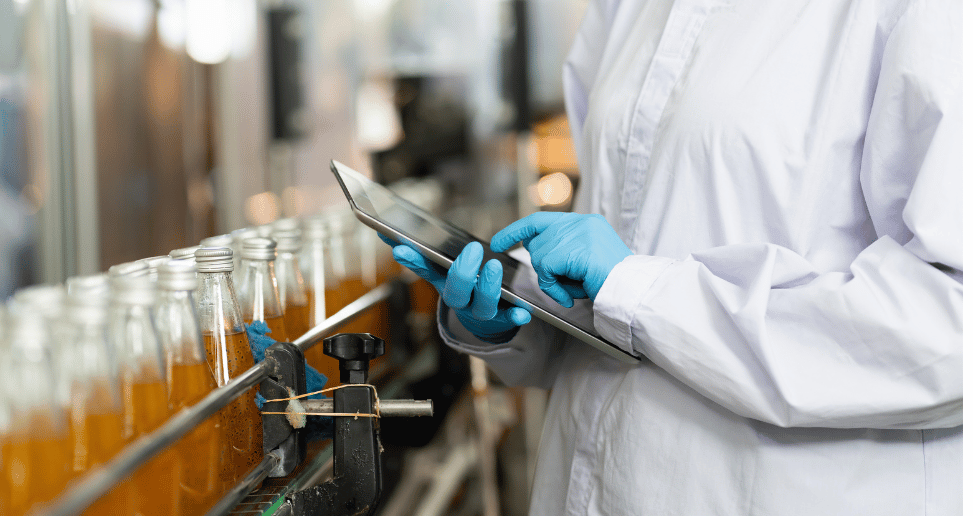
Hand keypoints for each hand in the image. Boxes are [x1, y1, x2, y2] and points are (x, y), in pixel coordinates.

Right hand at [379, 234, 530, 342]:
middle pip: (455, 292)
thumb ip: (420, 255)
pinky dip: (516, 316)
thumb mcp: (442, 271)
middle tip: (472, 250)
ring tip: (494, 268)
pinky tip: (523, 311)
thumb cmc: (463, 288)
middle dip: (462, 272)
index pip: (425, 271)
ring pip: (483, 306)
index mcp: (444, 284)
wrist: (482, 321)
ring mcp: (480, 311)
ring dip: (488, 287)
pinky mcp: (502, 318)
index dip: (413, 261)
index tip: (402, 248)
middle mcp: (460, 300)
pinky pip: (510, 319)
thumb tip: (385, 233)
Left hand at [491, 212, 631, 307]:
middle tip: (566, 283)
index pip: (540, 220)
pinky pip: (545, 270)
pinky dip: (553, 288)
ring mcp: (577, 234)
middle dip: (544, 268)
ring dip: (552, 280)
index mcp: (585, 222)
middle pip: (538, 243)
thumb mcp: (587, 260)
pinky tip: (569, 295)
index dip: (516, 231)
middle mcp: (580, 223)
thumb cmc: (613, 283)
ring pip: (540, 257)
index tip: (498, 242)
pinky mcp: (573, 249)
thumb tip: (535, 252)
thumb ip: (564, 252)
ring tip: (575, 288)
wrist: (633, 291)